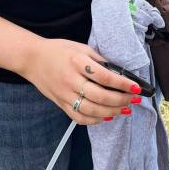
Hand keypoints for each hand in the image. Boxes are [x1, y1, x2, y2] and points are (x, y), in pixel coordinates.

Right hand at [21, 38, 137, 124]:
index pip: (105, 77)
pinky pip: (80, 118)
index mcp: (77, 62)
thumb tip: (119, 74)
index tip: (136, 87)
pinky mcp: (60, 104)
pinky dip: (95, 120)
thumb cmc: (58, 51)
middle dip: (121, 100)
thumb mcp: (81, 48)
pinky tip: (107, 116)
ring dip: (112, 112)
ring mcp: (64, 94)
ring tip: (125, 109)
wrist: (32, 59)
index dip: (123, 84)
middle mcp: (70, 80)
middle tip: (134, 99)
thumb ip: (99, 61)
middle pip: (100, 97)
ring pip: (92, 111)